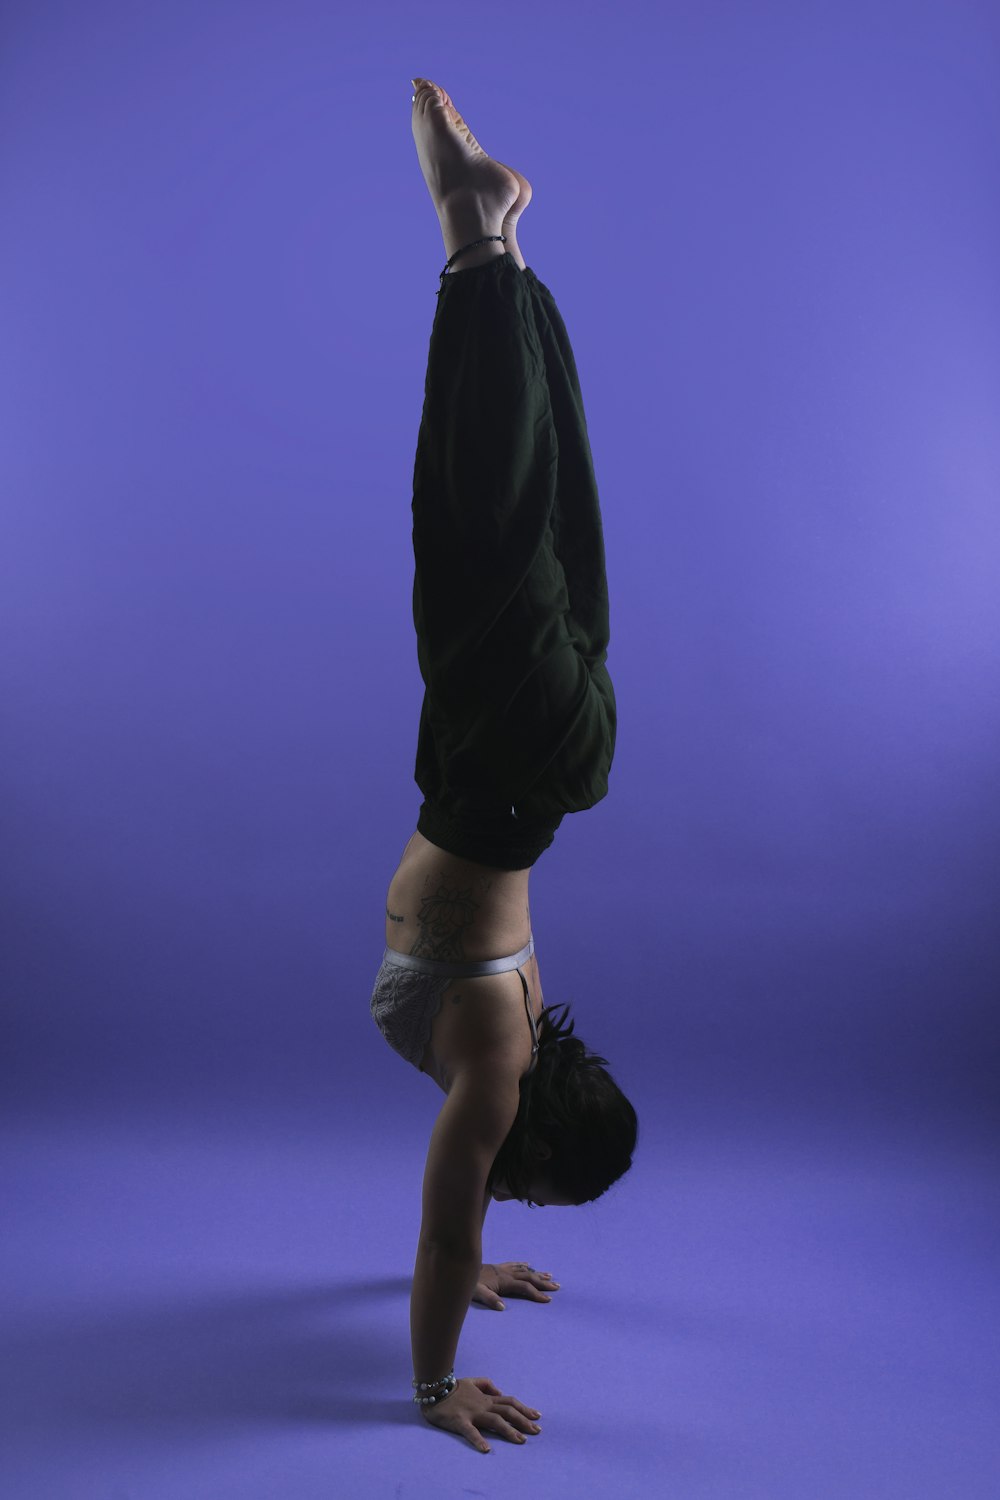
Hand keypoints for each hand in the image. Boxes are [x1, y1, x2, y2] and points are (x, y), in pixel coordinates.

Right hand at [419, 1375, 541, 1452]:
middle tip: (537, 1431)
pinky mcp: (460, 1421)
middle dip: (524, 1421)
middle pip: (507, 1412)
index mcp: (486, 1398)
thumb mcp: (472, 1381)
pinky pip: (470, 1431)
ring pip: (495, 1421)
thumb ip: (486, 1384)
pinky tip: (486, 1449)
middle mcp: (483, 1405)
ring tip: (521, 1440)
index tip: (537, 1416)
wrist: (434, 1388)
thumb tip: (500, 1391)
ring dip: (509, 1431)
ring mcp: (472, 1413)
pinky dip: (478, 1440)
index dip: (524, 1408)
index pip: (509, 1402)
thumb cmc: (452, 1387)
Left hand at [473, 1261, 560, 1309]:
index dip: (537, 1293)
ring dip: (537, 1273)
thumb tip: (502, 1307)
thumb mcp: (477, 1294)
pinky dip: (524, 1265)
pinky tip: (528, 1265)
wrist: (460, 1267)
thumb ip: (490, 1300)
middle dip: (543, 1282)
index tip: (548, 1300)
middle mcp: (507, 1273)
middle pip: (529, 1277)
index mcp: (504, 1281)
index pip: (525, 1287)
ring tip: (550, 1275)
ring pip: (524, 1270)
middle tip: (557, 1286)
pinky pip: (515, 1264)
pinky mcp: (498, 1266)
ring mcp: (503, 1268)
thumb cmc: (469, 1285)